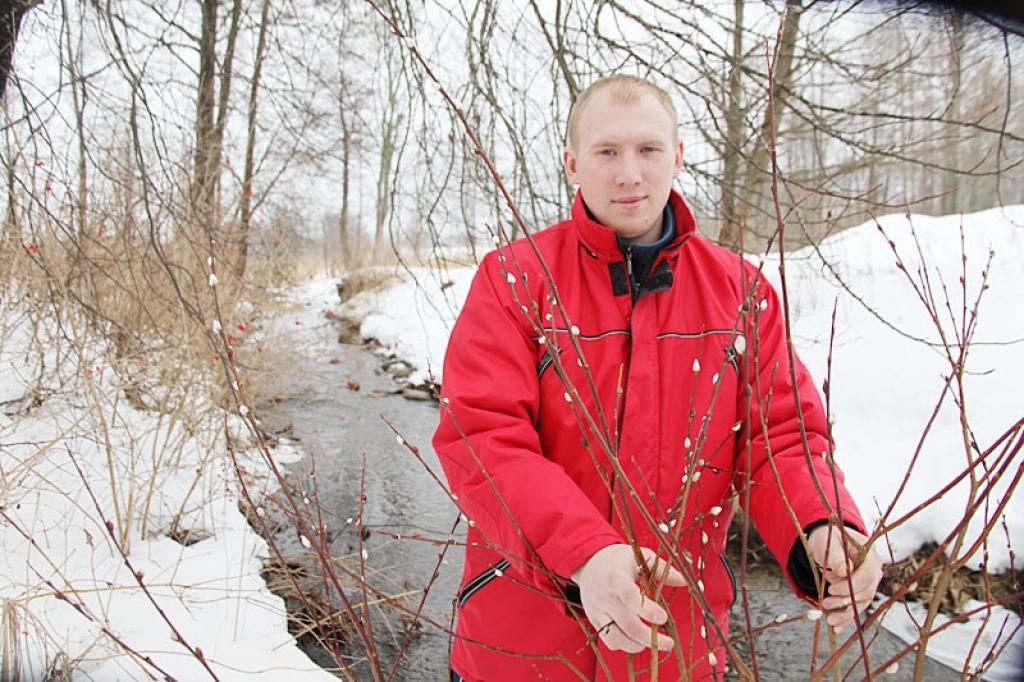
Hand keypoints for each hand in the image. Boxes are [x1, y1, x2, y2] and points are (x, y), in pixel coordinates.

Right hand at [571, 544, 685, 652]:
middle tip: (669, 642)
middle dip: (650, 638)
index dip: (647, 610)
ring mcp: (598, 611)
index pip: (629, 596)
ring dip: (638, 645)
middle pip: (628, 624)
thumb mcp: (639, 557)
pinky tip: (637, 641)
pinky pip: (609, 641)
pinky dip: (624, 645)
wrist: (588, 562)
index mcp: (617, 578)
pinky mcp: (594, 620)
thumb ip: (660, 569)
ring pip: (617, 638)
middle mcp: (605, 596)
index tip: (663, 618)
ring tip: (653, 643)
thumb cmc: (618, 560)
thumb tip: (683, 581)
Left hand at [807, 526, 882, 631]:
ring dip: (845, 612)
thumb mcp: (829, 543)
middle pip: (866, 591)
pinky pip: (856, 608)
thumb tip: (844, 570)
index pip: (868, 574)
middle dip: (845, 600)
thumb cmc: (829, 539)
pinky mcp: (861, 594)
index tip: (832, 589)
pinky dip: (846, 618)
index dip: (852, 584)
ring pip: (861, 603)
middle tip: (825, 604)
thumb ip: (837, 556)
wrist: (827, 543)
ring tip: (828, 618)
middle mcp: (874, 571)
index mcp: (870, 555)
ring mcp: (870, 584)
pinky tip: (836, 627)